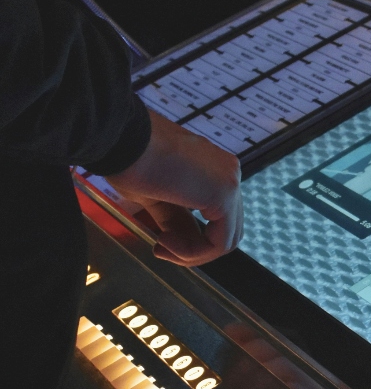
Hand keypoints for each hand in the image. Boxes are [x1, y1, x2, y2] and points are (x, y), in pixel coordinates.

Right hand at [106, 109, 242, 264]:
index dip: (189, 240)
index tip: (159, 242)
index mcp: (215, 169)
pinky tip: (164, 242)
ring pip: (226, 239)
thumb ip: (175, 218)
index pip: (217, 218)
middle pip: (226, 230)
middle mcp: (229, 173)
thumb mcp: (156, 196)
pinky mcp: (224, 193)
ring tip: (161, 245)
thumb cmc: (129, 159)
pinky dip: (193, 253)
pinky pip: (219, 242)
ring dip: (191, 253)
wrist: (121, 136)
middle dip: (193, 249)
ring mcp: (230, 182)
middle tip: (160, 248)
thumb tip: (179, 241)